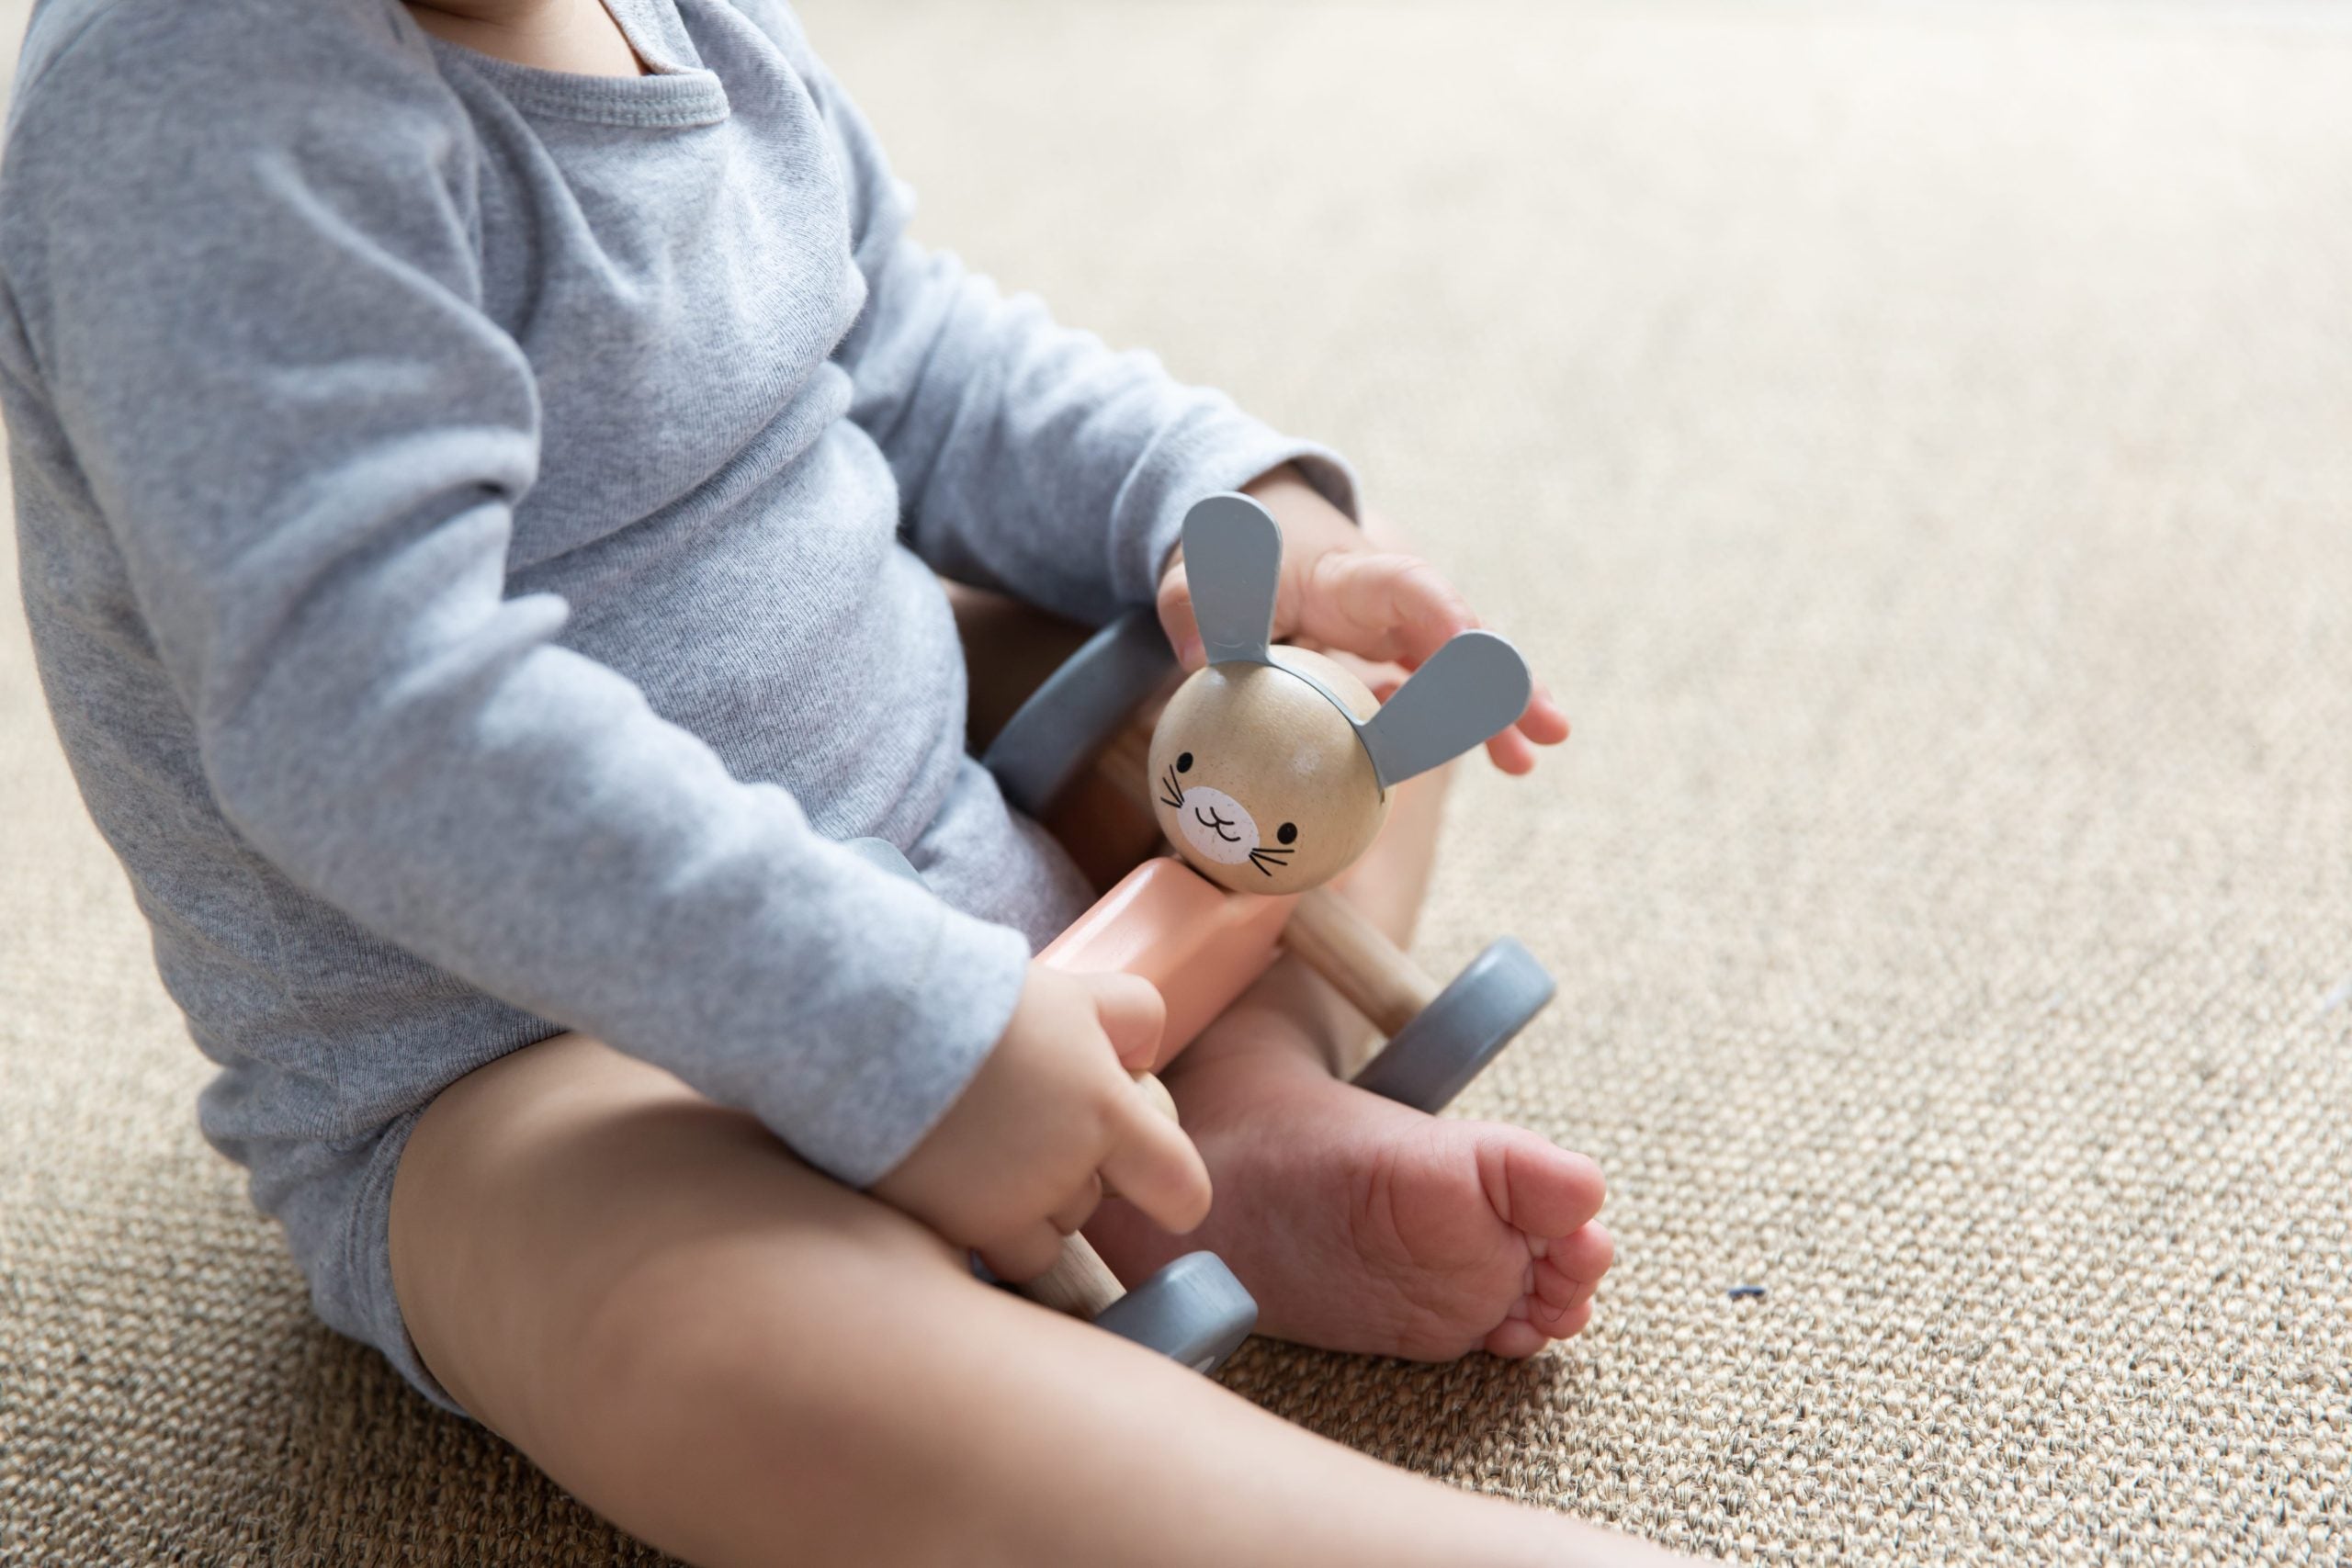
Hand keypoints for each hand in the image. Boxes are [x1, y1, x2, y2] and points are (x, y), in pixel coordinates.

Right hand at [870, 962, 1210, 1281]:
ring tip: (973, 1149)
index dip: (1180, 1194)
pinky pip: (970, 1248)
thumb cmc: (976, 999)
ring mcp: (992, 1213)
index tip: (1168, 1192)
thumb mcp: (1075, 992)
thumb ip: (1132, 1018)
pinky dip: (963, 1223)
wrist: (866, 1018)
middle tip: (1021, 1119)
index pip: (1178, 1187)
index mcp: (1103, 1116)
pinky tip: (936, 1174)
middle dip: (1068, 1174)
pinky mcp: (933, 1230)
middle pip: (1087, 1205)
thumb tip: (1143, 1060)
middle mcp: (1056, 1178)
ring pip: (1032, 1243)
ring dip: (1018, 1210)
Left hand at [1156, 467, 1570, 773]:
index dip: (1446, 623)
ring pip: (1461, 672)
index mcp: (1352, 577)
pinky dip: (1465, 724)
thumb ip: (1194, 607)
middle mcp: (1393, 603)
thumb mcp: (1197, 576)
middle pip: (1458, 638)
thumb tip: (1201, 660)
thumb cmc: (1234, 558)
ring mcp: (1402, 634)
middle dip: (1504, 682)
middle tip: (1547, 729)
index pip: (1411, 591)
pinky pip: (1439, 694)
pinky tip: (1498, 756)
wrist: (1259, 538)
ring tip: (1526, 759)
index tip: (1476, 660)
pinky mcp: (1399, 661)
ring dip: (1498, 712)